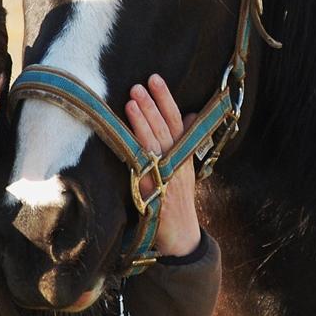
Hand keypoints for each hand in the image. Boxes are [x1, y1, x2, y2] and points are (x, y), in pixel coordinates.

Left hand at [125, 74, 200, 256]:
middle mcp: (178, 162)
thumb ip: (185, 140)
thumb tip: (189, 113)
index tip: (155, 78)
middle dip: (153, 105)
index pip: (177, 120)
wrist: (182, 237)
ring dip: (143, 122)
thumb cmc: (178, 199)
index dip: (166, 99)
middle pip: (166, 128)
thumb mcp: (185, 167)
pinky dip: (137, 153)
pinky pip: (145, 169)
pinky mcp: (155, 193)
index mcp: (184, 154)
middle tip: (139, 84)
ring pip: (156, 144)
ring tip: (131, 101)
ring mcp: (167, 177)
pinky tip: (126, 140)